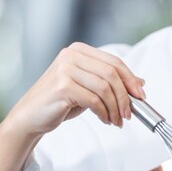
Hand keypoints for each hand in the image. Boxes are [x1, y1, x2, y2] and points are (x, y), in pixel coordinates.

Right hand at [1, 42, 145, 144]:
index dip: (131, 79)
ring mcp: (65, 69)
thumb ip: (111, 82)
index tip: (141, 96)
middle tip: (129, 113)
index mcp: (79, 50)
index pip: (114, 62)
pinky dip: (104, 113)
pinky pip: (94, 100)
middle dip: (125, 96)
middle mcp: (71, 55)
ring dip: (115, 108)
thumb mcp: (89, 88)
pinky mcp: (62, 86)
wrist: (30, 117)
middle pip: (112, 73)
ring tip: (116, 120)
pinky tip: (105, 120)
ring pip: (105, 88)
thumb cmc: (59, 102)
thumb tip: (141, 82)